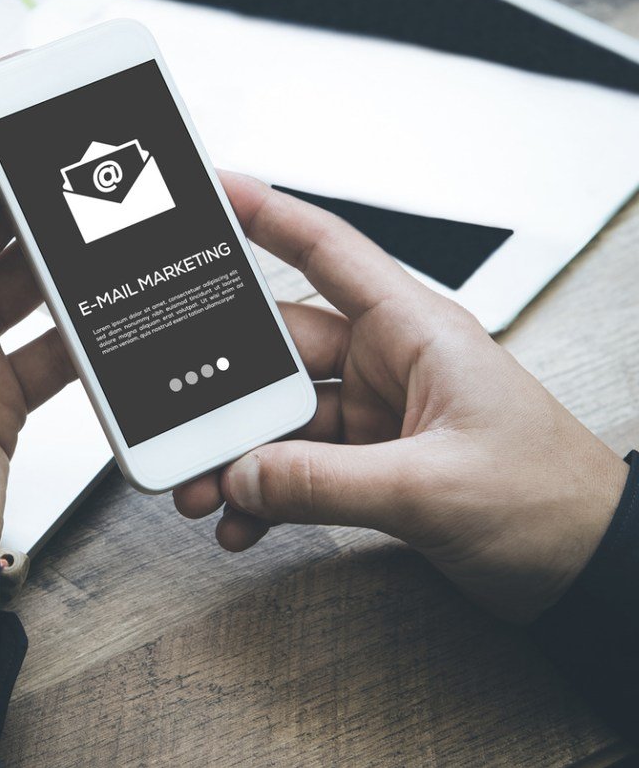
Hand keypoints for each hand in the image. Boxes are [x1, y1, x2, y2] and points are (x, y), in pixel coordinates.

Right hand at [174, 173, 627, 622]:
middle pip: (279, 353)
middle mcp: (390, 365)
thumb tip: (242, 475)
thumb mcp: (433, 488)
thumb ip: (326, 483)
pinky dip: (263, 496)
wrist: (591, 573)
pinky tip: (242, 521)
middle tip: (176, 416)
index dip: (268, 214)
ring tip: (201, 489)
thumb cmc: (552, 504)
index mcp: (416, 333)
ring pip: (279, 419)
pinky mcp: (371, 466)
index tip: (212, 193)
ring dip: (236, 455)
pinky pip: (295, 470)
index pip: (329, 251)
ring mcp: (377, 418)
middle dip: (223, 389)